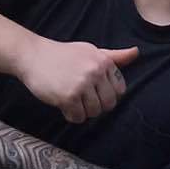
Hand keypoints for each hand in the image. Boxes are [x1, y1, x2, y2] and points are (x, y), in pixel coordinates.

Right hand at [17, 38, 137, 123]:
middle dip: (97, 106)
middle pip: (108, 104)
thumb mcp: (91, 51)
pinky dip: (72, 116)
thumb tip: (136, 52)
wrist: (33, 55)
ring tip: (73, 101)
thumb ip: (114, 56)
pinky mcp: (67, 97)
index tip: (95, 92)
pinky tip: (64, 105)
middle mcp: (95, 72)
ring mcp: (82, 85)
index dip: (108, 95)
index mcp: (104, 61)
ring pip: (94, 112)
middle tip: (84, 100)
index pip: (119, 90)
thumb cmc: (64, 55)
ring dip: (83, 111)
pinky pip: (78, 117)